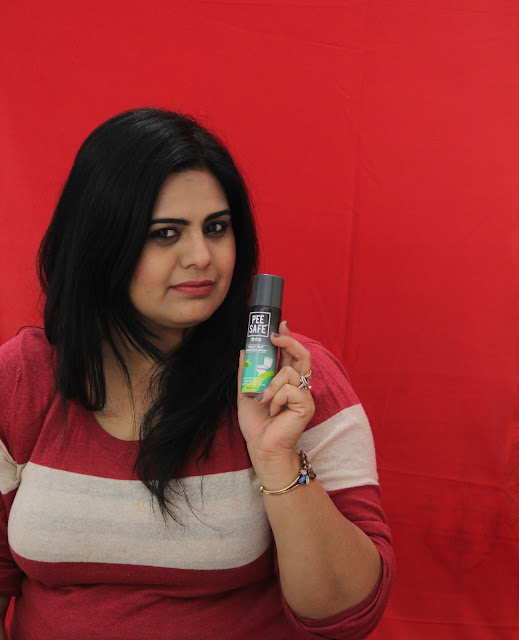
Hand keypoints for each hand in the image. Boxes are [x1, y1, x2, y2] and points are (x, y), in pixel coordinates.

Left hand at [237, 322, 314, 482]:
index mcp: (286, 382)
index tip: (281, 325)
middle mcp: (298, 386)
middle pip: (303, 355)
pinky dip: (276, 397)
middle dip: (289, 342)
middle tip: (275, 337)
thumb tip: (244, 350)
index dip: (288, 338)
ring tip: (263, 400)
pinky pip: (290, 389)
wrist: (261, 447)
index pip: (292, 355)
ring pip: (290, 372)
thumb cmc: (256, 424)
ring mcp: (304, 395)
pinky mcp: (306, 405)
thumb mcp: (245, 393)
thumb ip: (246, 373)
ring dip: (272, 384)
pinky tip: (273, 410)